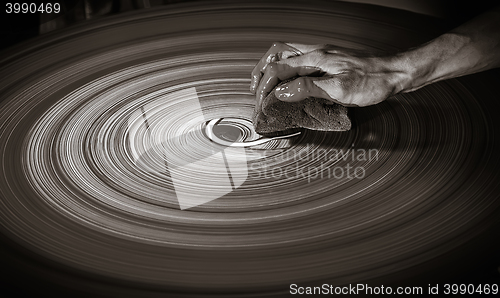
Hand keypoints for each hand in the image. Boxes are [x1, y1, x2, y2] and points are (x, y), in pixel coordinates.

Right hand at [250, 42, 408, 106]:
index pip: (278, 69)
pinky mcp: (326, 62)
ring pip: (286, 54)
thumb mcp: (341, 89)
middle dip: (260, 71)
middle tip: (254, 89)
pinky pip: (297, 60)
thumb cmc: (371, 82)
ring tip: (263, 83)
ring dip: (270, 67)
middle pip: (277, 53)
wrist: (392, 74)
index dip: (265, 86)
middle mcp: (315, 53)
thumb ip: (309, 88)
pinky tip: (286, 80)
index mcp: (316, 59)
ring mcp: (320, 56)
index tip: (260, 102)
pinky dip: (284, 69)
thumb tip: (282, 92)